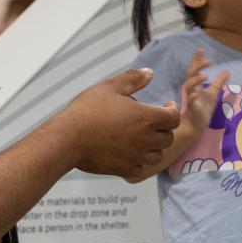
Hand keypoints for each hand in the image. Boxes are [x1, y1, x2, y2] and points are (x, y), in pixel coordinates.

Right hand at [60, 69, 179, 181]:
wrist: (67, 138)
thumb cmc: (87, 110)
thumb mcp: (110, 87)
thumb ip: (133, 79)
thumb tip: (150, 73)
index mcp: (145, 117)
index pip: (174, 118)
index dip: (172, 111)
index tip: (166, 106)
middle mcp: (145, 139)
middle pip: (168, 138)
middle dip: (164, 129)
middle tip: (153, 122)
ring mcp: (135, 156)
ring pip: (157, 155)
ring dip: (154, 147)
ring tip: (143, 138)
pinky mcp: (123, 169)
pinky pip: (140, 169)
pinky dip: (139, 163)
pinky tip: (131, 154)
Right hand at [180, 49, 228, 133]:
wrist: (197, 124)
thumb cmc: (203, 108)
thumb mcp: (213, 93)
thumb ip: (219, 82)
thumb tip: (227, 70)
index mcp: (196, 85)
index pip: (194, 70)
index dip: (197, 60)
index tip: (201, 49)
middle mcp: (192, 90)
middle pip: (190, 75)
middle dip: (197, 66)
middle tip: (208, 61)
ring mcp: (191, 99)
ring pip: (189, 87)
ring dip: (196, 80)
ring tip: (206, 75)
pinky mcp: (193, 110)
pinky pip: (191, 103)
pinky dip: (193, 98)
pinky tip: (196, 95)